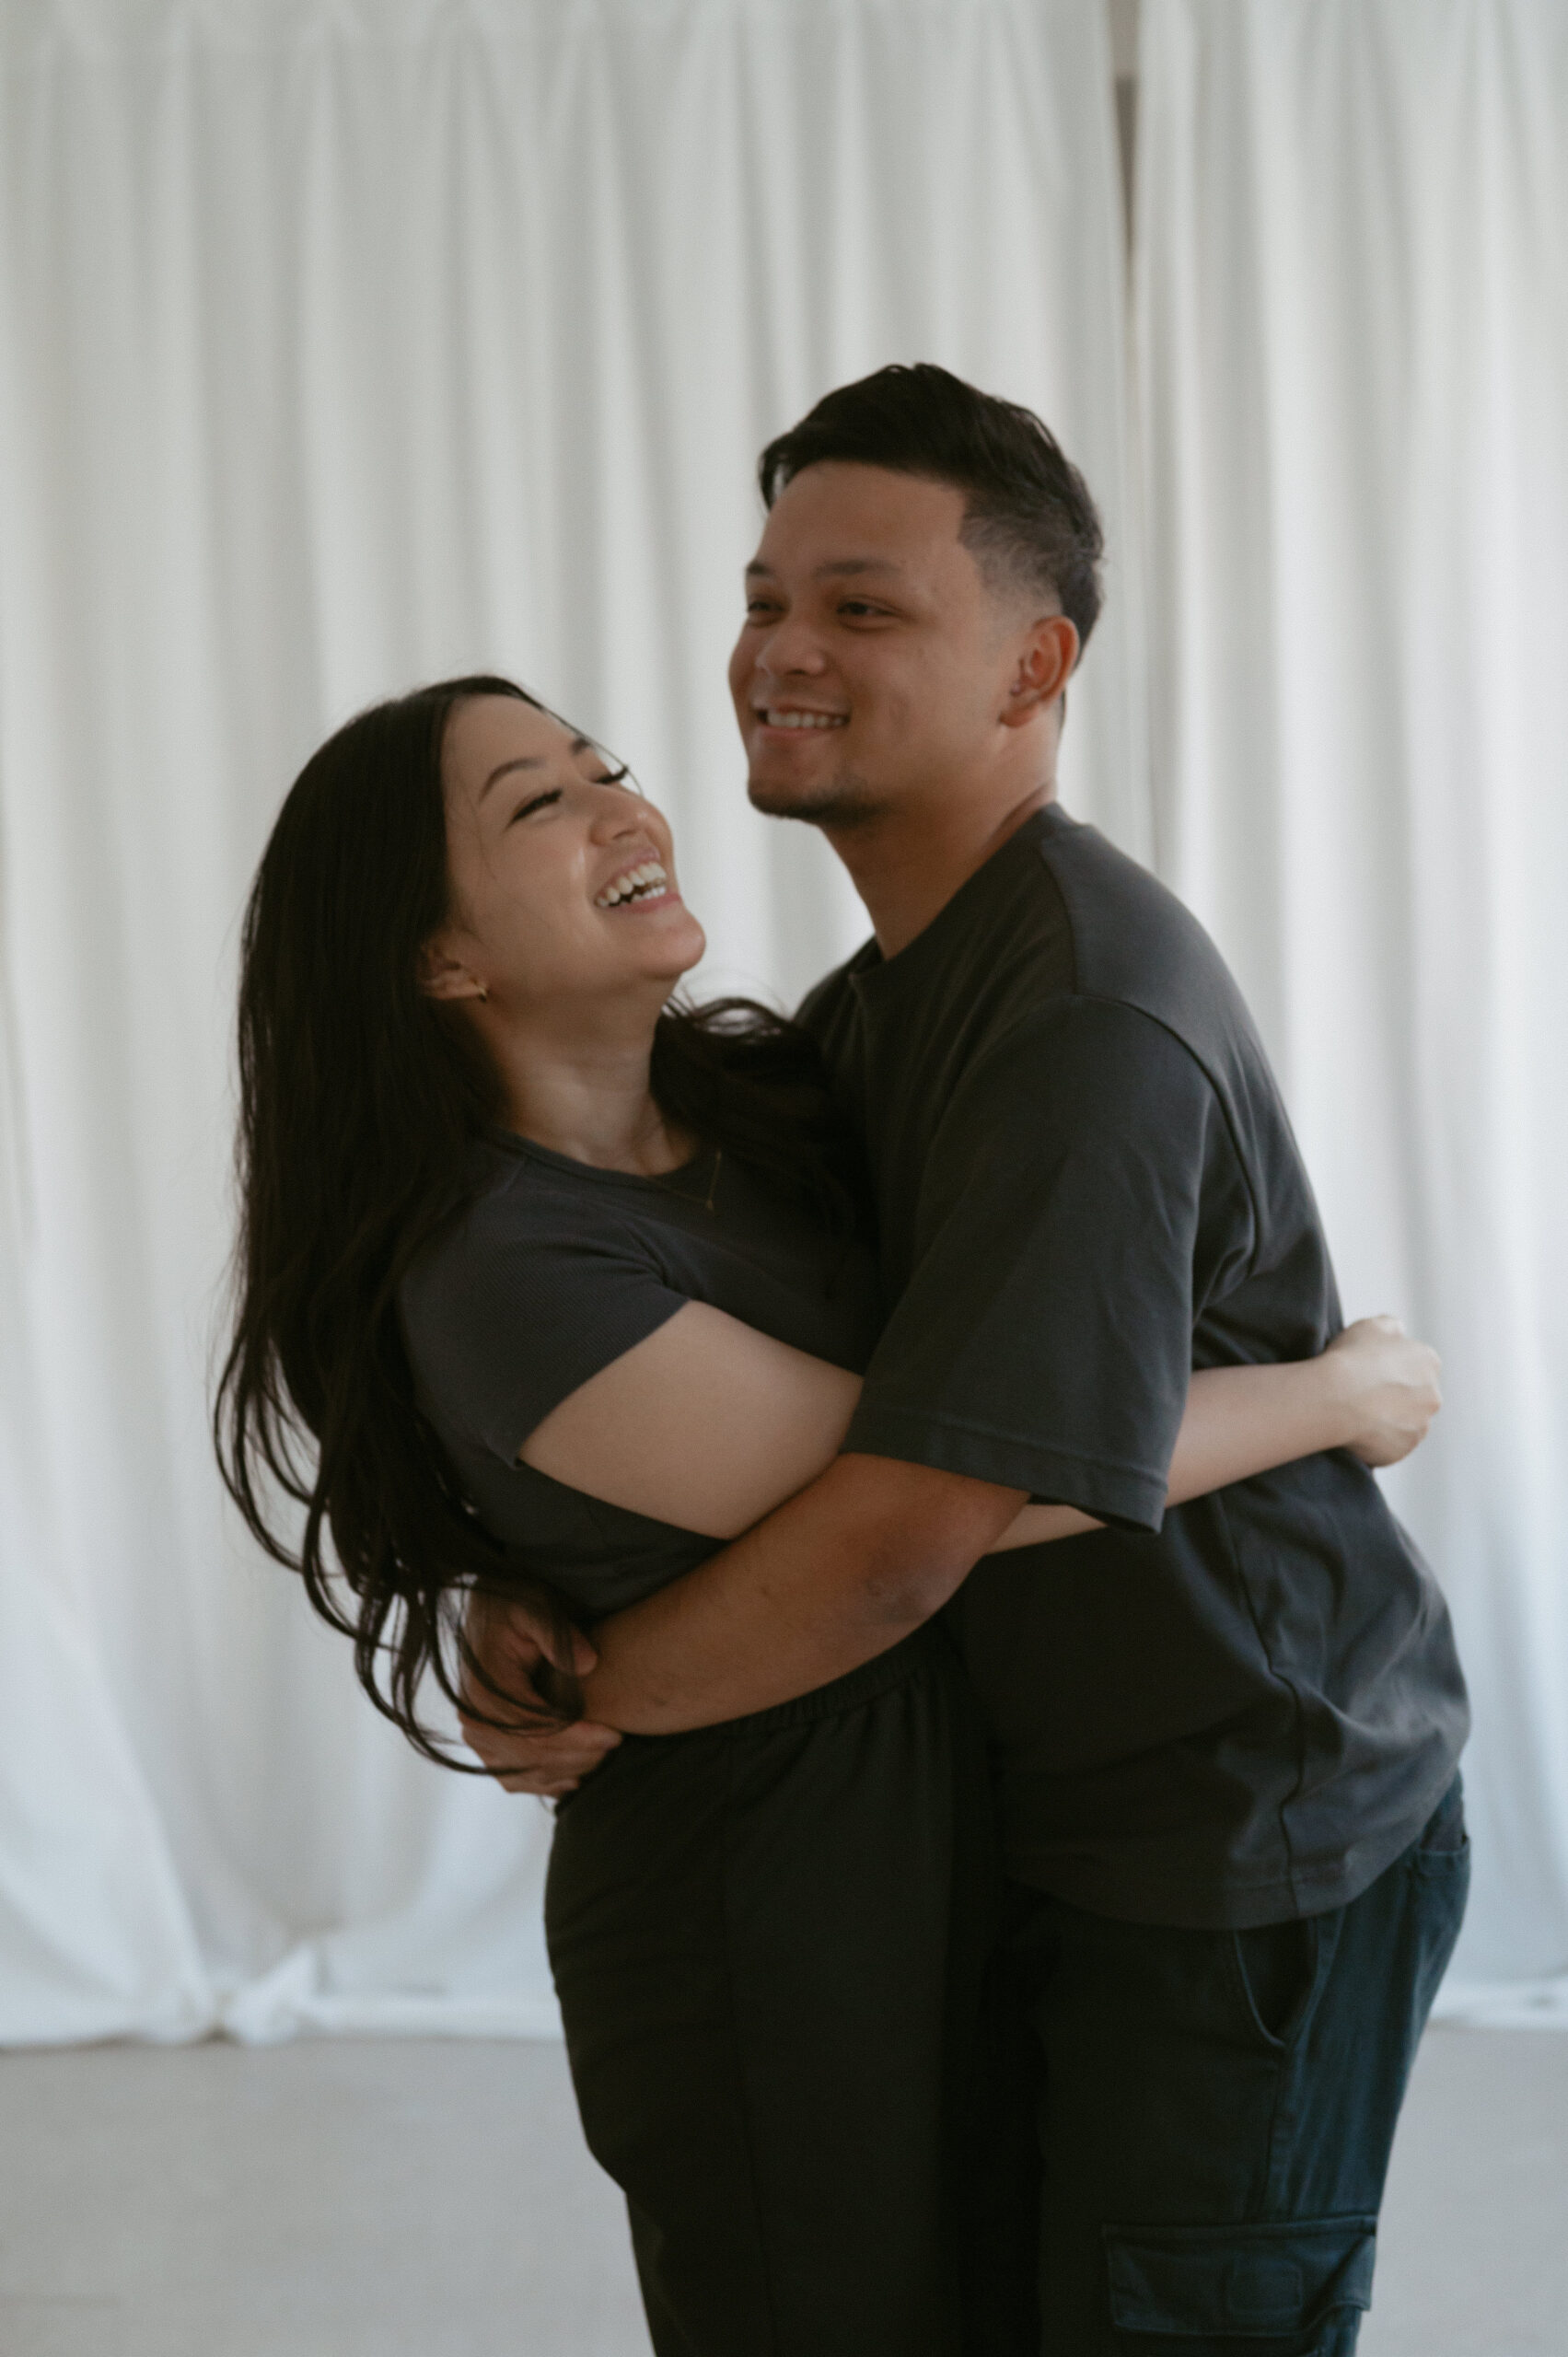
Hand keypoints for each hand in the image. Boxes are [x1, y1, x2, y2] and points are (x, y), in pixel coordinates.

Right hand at [458, 1592, 620, 1795]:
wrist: (489, 1610)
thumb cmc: (515, 1606)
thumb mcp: (536, 1606)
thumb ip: (558, 1632)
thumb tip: (589, 1664)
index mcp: (484, 1689)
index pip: (534, 1730)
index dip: (577, 1738)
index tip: (614, 1734)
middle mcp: (473, 1718)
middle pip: (529, 1757)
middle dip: (577, 1756)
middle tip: (615, 1743)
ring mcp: (475, 1734)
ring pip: (522, 1772)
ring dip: (565, 1770)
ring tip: (601, 1755)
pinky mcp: (483, 1742)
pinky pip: (511, 1777)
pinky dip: (543, 1782)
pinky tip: (575, 1775)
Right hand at [1324, 1315, 1441, 1466]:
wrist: (1335, 1398)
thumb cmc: (1351, 1358)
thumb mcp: (1371, 1325)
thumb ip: (1392, 1326)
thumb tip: (1399, 1332)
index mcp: (1429, 1362)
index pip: (1417, 1365)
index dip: (1391, 1368)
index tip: (1370, 1371)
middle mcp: (1433, 1396)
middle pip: (1416, 1397)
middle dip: (1396, 1396)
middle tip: (1363, 1394)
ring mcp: (1419, 1427)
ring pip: (1405, 1423)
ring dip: (1388, 1420)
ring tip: (1356, 1414)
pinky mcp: (1402, 1451)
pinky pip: (1390, 1446)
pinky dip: (1377, 1441)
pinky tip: (1355, 1431)